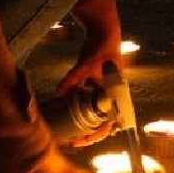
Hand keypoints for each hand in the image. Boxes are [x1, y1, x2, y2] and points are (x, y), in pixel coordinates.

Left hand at [55, 0, 122, 145]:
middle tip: (73, 141)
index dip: (97, 134)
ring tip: (70, 131)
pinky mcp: (96, 85)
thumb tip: (58, 93)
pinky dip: (80, 108)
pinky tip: (68, 111)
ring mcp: (104, 91)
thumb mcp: (86, 64)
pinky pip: (89, 102)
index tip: (82, 139)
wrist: (105, 32)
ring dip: (85, 123)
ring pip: (96, 114)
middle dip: (89, 133)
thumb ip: (73, 79)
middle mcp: (112, 95)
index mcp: (115, 94)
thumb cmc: (101, 48)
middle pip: (103, 122)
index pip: (110, 122)